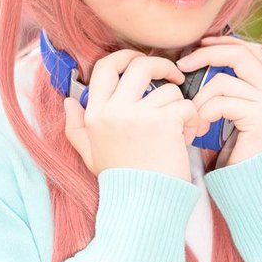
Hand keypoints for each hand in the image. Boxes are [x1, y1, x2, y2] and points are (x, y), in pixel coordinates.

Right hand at [63, 49, 201, 182]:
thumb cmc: (121, 179)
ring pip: (169, 90)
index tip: (142, 61)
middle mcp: (113, 110)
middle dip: (162, 65)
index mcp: (95, 113)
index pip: (105, 66)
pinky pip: (185, 106)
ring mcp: (138, 115)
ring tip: (179, 129)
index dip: (126, 56)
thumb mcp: (91, 154)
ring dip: (180, 106)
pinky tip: (187, 137)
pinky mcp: (163, 123)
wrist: (142, 205)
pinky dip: (192, 120)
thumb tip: (68, 102)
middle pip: (139, 65)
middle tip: (173, 77)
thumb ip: (76, 128)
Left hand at [176, 35, 261, 168]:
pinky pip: (222, 102)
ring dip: (199, 98)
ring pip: (224, 81)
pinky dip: (203, 113)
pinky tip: (199, 130)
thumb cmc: (230, 155)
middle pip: (241, 54)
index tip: (197, 46)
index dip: (223, 42)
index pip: (249, 49)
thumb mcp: (225, 116)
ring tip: (192, 119)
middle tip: (182, 65)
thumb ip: (220, 91)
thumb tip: (193, 61)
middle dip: (207, 54)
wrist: (247, 188)